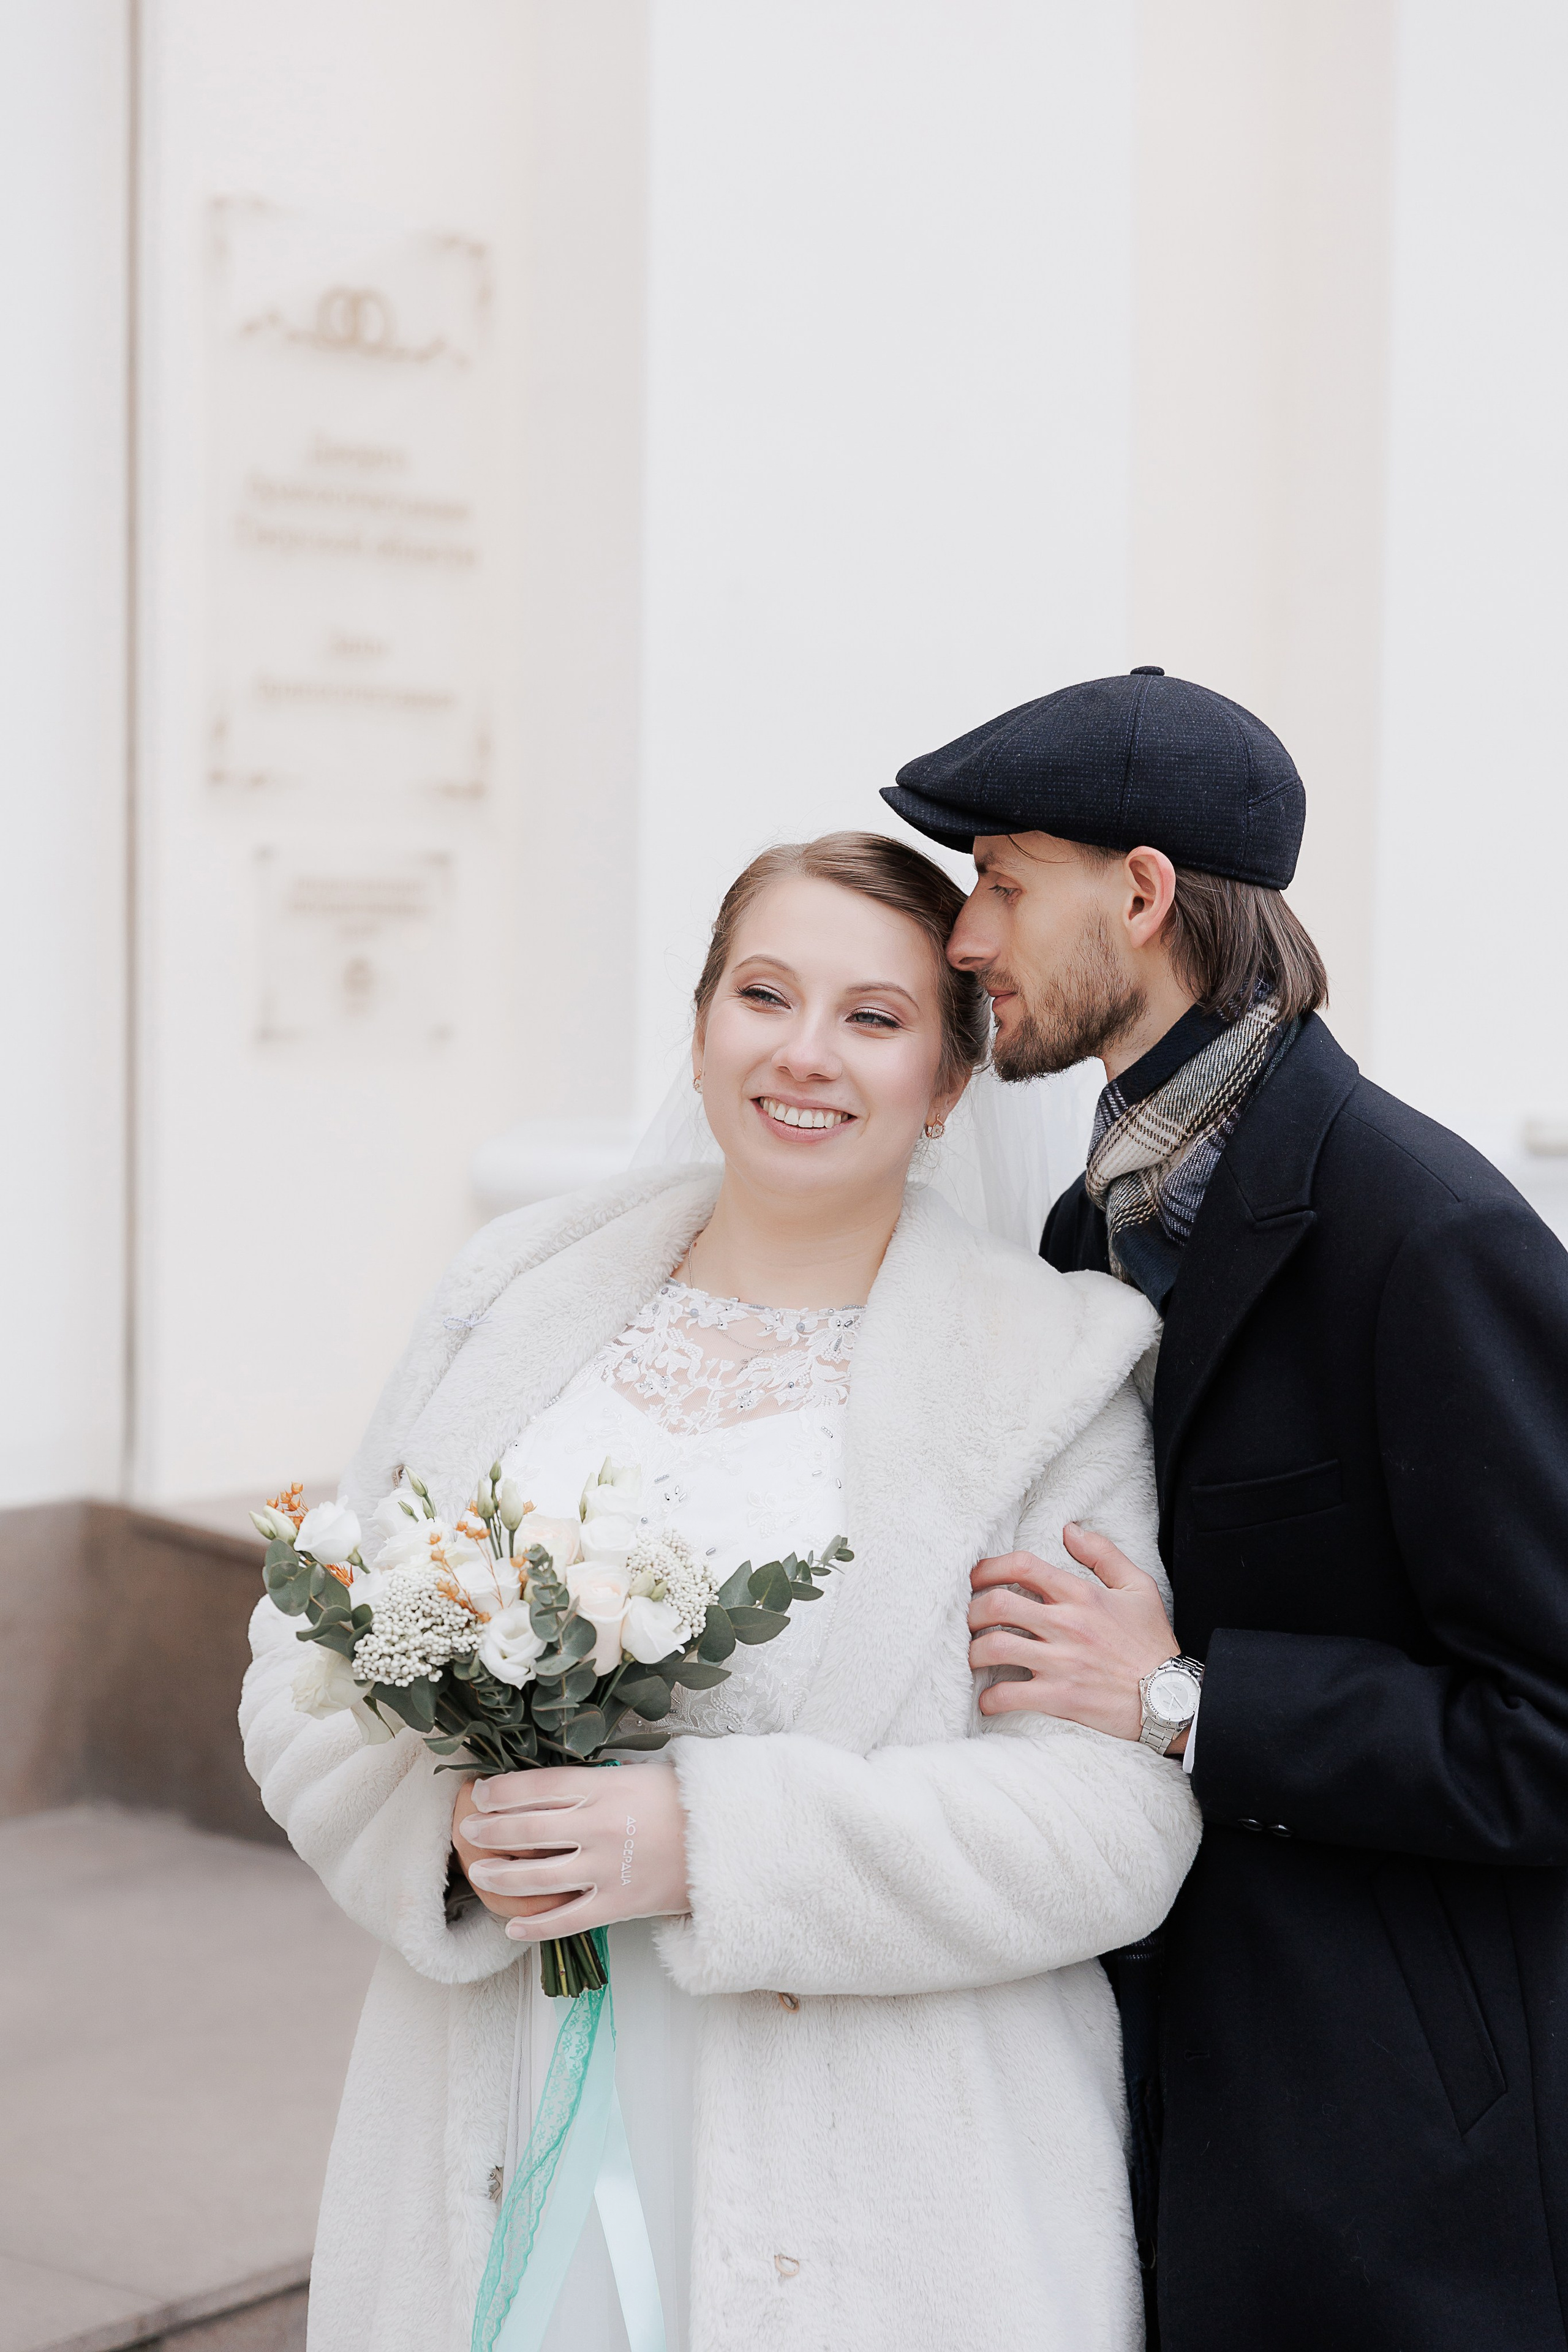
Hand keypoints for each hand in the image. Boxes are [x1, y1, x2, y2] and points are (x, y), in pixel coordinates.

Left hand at [457, 1763, 690, 1939]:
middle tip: (468, 1829)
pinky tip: (512, 1927)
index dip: (499, 1792)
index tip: (480, 1793)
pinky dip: (535, 1928)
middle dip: (488, 1830)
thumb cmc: (681, 1800)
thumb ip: (592, 1782)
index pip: (534, 1787)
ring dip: (499, 1876)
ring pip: (536, 1877)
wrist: (727, 1840)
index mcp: (602, 1787)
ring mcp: (606, 1869)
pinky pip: (566, 1920)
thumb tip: (545, 1787)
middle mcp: (597, 1827)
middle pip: (526, 1830)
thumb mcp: (635, 1775)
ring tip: (478, 1871)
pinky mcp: (618, 1905)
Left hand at [968, 1524, 1180, 1746]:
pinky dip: (989, 1699)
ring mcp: (1061, 1662)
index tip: (975, 1578)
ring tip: (971, 1656)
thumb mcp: (1138, 1587)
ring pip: (994, 1648)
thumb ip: (1103, 1553)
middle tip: (968, 1619)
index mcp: (1081, 1595)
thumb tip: (1069, 1530)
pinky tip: (987, 1699)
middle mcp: (1066, 1625)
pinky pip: (1009, 1695)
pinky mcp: (1060, 1698)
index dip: (988, 1568)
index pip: (1022, 1566)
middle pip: (997, 1604)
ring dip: (972, 1652)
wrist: (1173, 1698)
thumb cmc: (1152, 1643)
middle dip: (971, 1610)